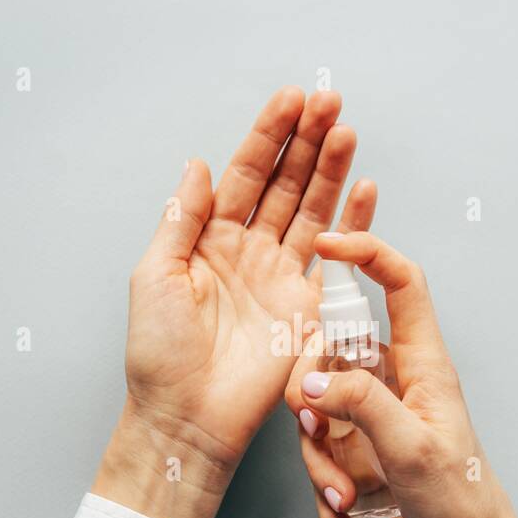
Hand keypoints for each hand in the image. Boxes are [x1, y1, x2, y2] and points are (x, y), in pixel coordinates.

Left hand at [94, 87, 377, 517]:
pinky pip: (333, 257)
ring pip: (311, 210)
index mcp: (208, 239)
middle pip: (284, 183)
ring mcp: (280, 277)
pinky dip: (353, 224)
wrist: (187, 416)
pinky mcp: (306, 307)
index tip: (290, 100)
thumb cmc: (159, 355)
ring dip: (331, 170)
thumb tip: (198, 165)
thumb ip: (181, 219)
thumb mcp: (154, 276)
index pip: (244, 174)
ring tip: (348, 130)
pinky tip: (364, 189)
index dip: (268, 136)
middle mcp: (248, 251)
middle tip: (330, 102)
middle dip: (307, 141)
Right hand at [284, 232, 517, 517]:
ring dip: (321, 462)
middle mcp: (396, 382)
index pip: (401, 284)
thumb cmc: (461, 500)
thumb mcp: (412, 449)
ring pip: (319, 412)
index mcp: (422, 364)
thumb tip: (312, 381)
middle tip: (317, 434)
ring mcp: (376, 416)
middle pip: (332, 353)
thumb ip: (361, 404)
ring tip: (347, 498)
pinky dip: (328, 492)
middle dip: (312, 399)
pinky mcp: (363, 449)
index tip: (326, 244)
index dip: (366, 252)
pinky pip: (325, 456)